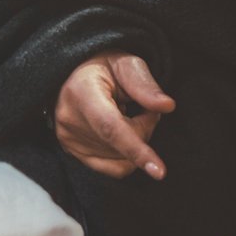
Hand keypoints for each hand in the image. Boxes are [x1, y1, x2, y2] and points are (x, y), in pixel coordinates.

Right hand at [54, 51, 173, 179]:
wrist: (73, 72)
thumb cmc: (102, 66)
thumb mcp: (126, 64)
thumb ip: (144, 85)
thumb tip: (167, 106)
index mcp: (82, 93)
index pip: (111, 128)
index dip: (136, 150)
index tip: (159, 172)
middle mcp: (70, 118)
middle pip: (122, 144)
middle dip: (145, 128)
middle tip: (145, 107)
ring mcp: (68, 137)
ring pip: (121, 158)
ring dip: (136, 141)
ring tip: (128, 115)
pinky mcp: (71, 149)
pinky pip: (112, 168)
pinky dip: (127, 155)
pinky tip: (122, 133)